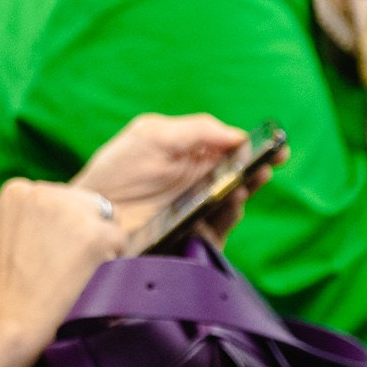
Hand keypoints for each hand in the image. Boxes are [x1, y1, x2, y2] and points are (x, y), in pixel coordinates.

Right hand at [0, 178, 126, 350]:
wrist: (9, 321)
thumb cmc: (1, 289)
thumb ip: (22, 219)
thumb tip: (43, 220)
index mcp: (18, 190)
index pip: (59, 197)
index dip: (62, 226)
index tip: (53, 250)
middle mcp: (44, 191)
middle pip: (84, 202)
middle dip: (83, 229)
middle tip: (70, 264)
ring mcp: (71, 210)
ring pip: (106, 218)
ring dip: (100, 241)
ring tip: (80, 272)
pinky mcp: (95, 234)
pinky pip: (119, 239)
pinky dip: (113, 259)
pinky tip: (92, 277)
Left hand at [74, 113, 275, 238]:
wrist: (91, 214)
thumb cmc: (117, 171)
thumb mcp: (152, 135)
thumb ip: (195, 130)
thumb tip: (237, 135)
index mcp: (192, 154)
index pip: (233, 149)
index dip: (255, 145)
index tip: (274, 142)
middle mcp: (200, 182)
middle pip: (241, 173)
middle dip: (259, 165)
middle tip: (273, 159)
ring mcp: (199, 209)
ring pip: (236, 199)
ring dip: (248, 187)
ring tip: (251, 177)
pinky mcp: (195, 236)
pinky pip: (222, 226)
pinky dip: (231, 212)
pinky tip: (231, 199)